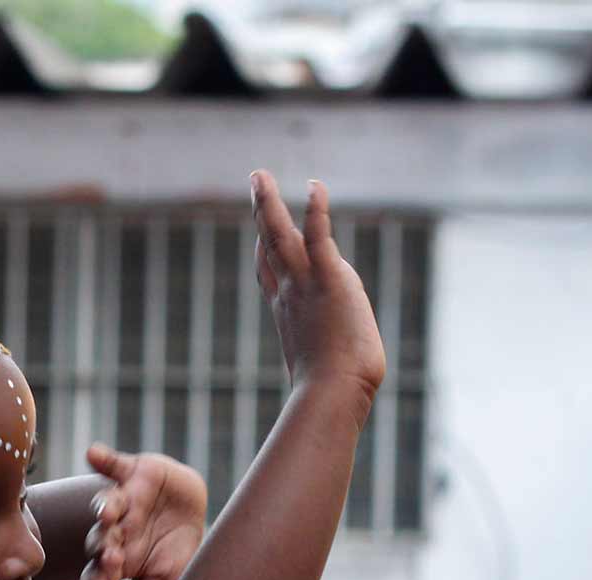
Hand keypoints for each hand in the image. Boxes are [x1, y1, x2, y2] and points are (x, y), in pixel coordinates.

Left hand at [80, 445, 206, 579]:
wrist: (193, 509)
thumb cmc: (173, 551)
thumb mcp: (165, 578)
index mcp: (115, 560)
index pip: (98, 576)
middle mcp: (111, 531)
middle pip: (100, 540)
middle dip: (105, 547)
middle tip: (112, 556)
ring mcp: (119, 500)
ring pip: (105, 503)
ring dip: (105, 506)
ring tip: (108, 512)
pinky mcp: (129, 472)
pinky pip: (111, 463)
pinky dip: (102, 457)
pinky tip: (94, 453)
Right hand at [250, 171, 385, 397]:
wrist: (332, 393)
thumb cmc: (334, 393)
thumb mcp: (327, 369)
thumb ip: (327, 358)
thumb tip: (335, 369)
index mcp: (288, 311)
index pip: (271, 273)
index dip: (264, 250)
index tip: (260, 234)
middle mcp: (290, 292)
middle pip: (269, 244)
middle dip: (261, 210)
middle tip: (256, 181)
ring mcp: (305, 284)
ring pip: (279, 234)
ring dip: (267, 202)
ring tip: (259, 175)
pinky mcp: (329, 279)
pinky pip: (318, 236)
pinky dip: (315, 210)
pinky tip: (314, 186)